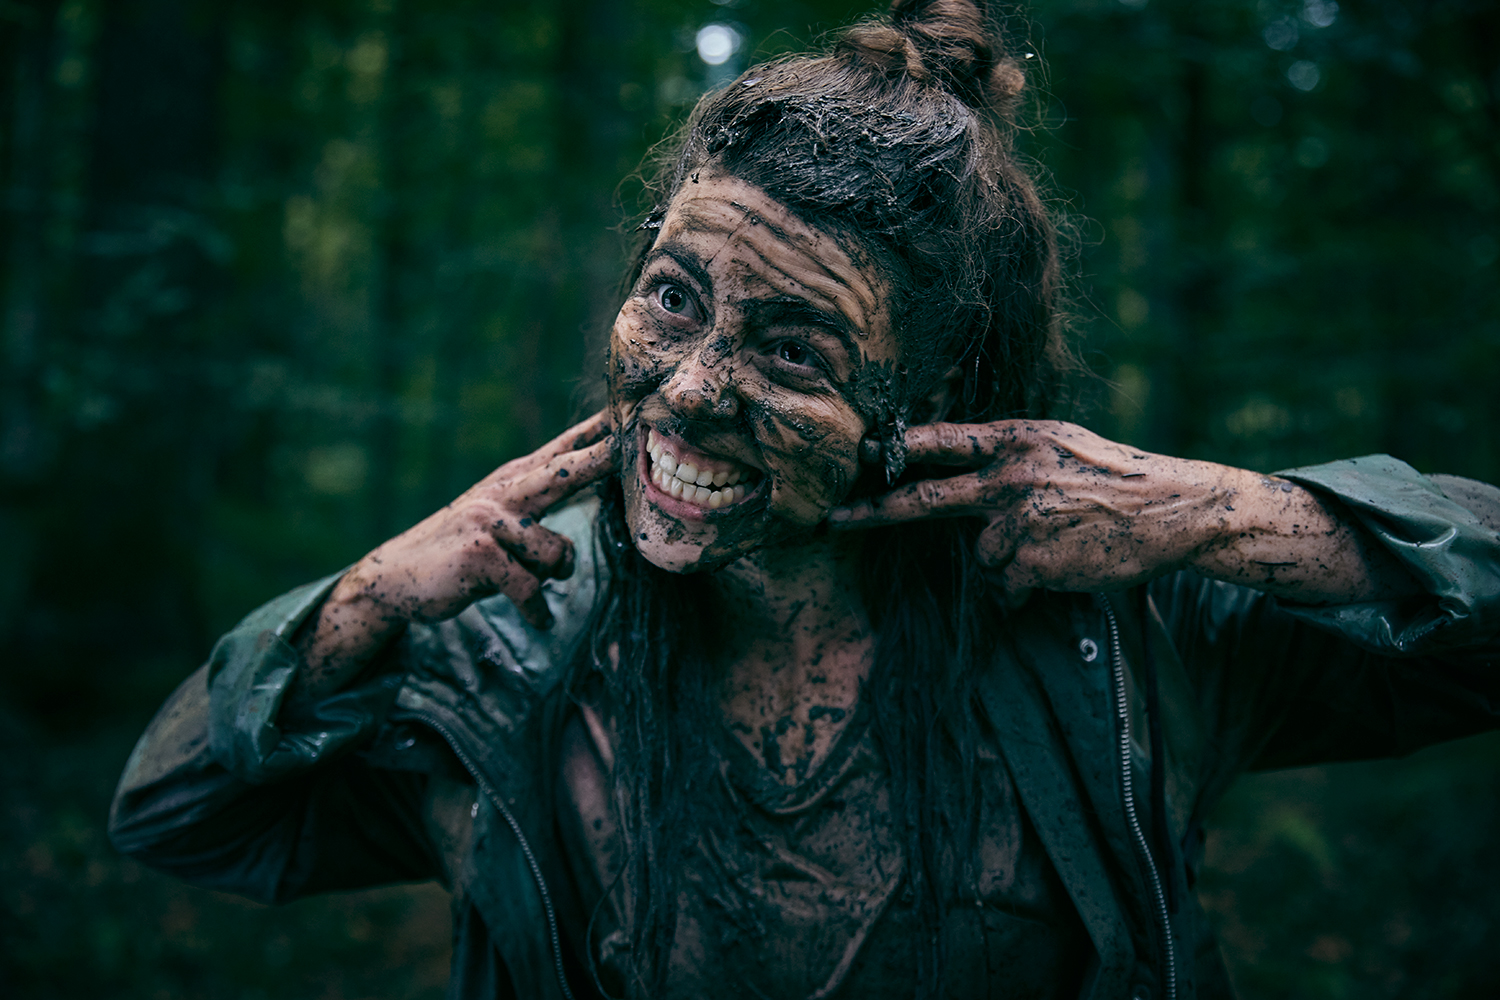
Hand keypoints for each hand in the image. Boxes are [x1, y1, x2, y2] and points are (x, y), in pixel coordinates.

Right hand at [295, 412, 615, 694]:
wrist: (395, 577)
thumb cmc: (460, 552)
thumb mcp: (499, 518)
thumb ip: (538, 506)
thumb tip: (585, 501)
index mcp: (512, 480)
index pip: (560, 451)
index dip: (593, 432)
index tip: (625, 412)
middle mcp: (503, 493)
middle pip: (564, 473)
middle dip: (599, 458)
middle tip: (627, 445)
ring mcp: (489, 520)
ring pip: (556, 554)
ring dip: (550, 578)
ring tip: (527, 585)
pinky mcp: (480, 554)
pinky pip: (531, 588)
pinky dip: (537, 610)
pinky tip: (538, 619)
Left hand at [829, 420, 1237, 596]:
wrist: (1171, 509)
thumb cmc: (1113, 475)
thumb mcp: (1058, 444)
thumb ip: (1008, 454)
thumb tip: (962, 472)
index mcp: (1017, 439)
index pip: (944, 442)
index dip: (899, 447)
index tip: (860, 451)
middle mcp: (1010, 477)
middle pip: (928, 500)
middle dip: (877, 511)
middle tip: (836, 520)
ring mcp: (1020, 522)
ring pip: (982, 554)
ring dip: (1008, 558)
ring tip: (1055, 542)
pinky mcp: (1033, 563)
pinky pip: (1008, 582)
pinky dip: (1027, 582)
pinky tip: (1063, 565)